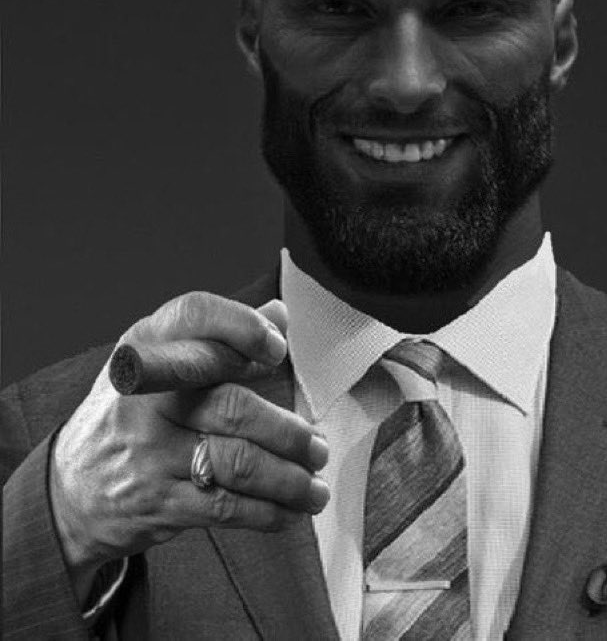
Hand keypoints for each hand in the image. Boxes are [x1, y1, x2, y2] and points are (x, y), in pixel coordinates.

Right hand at [48, 292, 328, 603]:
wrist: (71, 488)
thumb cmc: (136, 413)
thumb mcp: (163, 364)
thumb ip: (222, 339)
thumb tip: (280, 312)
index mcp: (149, 347)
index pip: (195, 317)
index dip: (242, 327)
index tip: (278, 349)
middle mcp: (145, 396)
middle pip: (233, 406)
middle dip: (288, 431)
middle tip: (317, 446)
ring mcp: (148, 451)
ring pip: (237, 462)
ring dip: (288, 478)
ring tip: (313, 485)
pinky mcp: (156, 501)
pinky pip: (225, 507)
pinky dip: (266, 512)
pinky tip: (288, 511)